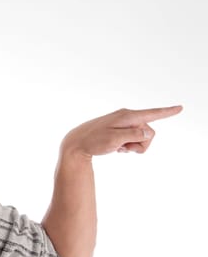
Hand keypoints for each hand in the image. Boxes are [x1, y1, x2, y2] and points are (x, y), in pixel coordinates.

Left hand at [61, 105, 182, 158]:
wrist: (76, 144)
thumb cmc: (94, 142)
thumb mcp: (115, 140)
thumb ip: (134, 135)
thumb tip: (149, 132)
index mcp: (127, 116)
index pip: (152, 114)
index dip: (167, 112)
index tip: (180, 107)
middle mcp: (127, 116)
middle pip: (149, 132)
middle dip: (141, 144)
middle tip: (123, 148)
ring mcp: (123, 123)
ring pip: (141, 137)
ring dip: (133, 146)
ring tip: (117, 148)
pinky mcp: (119, 130)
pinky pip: (132, 139)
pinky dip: (127, 146)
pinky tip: (115, 148)